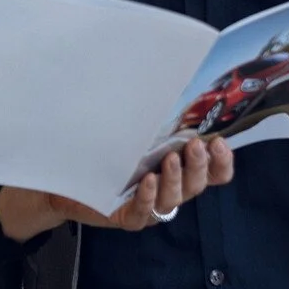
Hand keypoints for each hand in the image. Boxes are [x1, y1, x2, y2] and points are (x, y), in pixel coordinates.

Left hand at [0, 136, 233, 240]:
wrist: (66, 175)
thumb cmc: (106, 147)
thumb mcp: (136, 128)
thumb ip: (158, 113)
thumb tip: (172, 72)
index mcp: (179, 168)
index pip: (214, 171)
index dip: (222, 161)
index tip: (220, 142)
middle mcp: (170, 188)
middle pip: (198, 184)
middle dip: (200, 165)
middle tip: (196, 145)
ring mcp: (150, 205)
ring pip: (174, 199)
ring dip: (176, 179)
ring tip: (171, 160)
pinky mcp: (127, 217)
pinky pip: (143, 213)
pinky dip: (148, 198)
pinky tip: (148, 181)